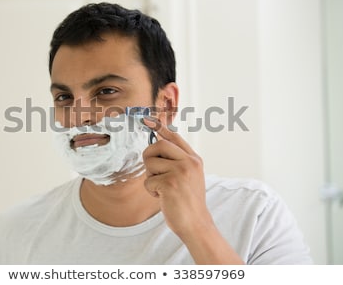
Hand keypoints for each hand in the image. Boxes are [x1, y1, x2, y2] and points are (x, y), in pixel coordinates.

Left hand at [142, 117, 210, 240]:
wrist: (196, 224)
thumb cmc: (187, 201)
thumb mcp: (188, 176)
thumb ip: (176, 160)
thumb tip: (156, 141)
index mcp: (194, 158)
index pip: (174, 136)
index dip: (159, 126)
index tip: (147, 119)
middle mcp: (189, 162)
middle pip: (157, 146)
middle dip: (149, 158)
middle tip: (154, 173)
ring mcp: (181, 171)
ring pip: (150, 163)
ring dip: (151, 178)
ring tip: (163, 189)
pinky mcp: (170, 183)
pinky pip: (148, 181)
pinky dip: (151, 191)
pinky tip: (163, 197)